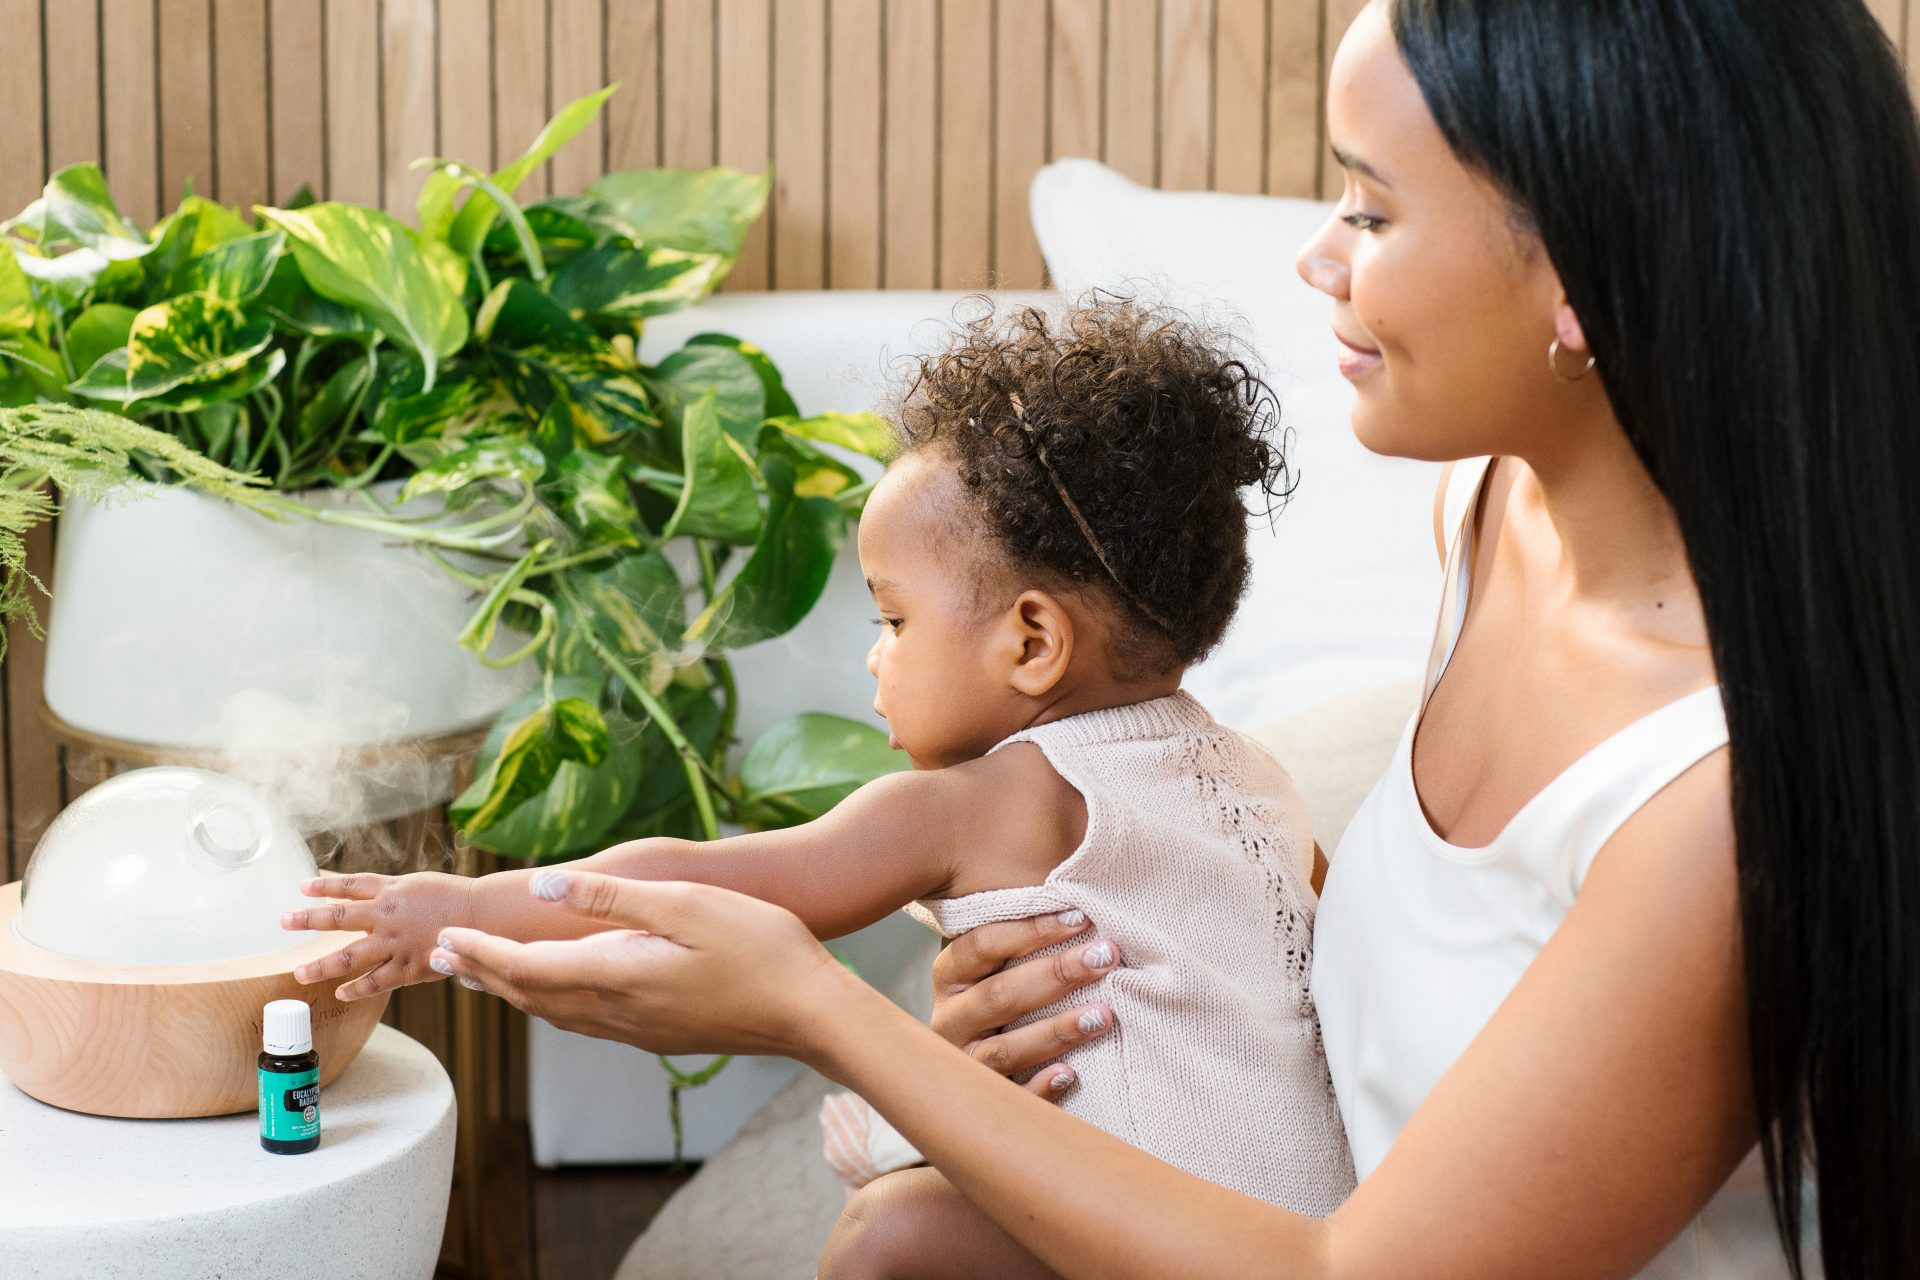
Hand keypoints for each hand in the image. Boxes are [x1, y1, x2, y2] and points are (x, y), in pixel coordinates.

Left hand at [280, 871, 476, 1001]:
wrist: (484, 916)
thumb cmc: (455, 897)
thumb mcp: (418, 883)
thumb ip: (390, 889)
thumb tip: (365, 892)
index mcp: (391, 891)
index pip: (349, 885)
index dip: (324, 886)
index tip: (301, 887)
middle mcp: (387, 916)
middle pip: (338, 918)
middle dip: (308, 919)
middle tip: (284, 922)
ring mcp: (395, 944)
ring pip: (349, 957)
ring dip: (321, 966)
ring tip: (299, 972)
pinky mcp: (408, 967)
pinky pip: (376, 982)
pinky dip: (357, 989)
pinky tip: (341, 993)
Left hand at [427, 870, 853, 1059]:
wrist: (810, 1011)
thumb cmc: (759, 947)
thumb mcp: (685, 904)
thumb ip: (610, 899)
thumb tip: (541, 888)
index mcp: (616, 976)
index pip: (526, 969)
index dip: (481, 954)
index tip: (445, 941)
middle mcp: (618, 1012)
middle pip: (531, 996)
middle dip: (484, 976)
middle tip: (443, 960)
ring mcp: (640, 1029)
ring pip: (557, 1013)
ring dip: (514, 992)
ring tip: (486, 975)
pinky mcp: (660, 1034)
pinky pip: (586, 1020)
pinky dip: (552, 1002)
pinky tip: (560, 993)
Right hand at [931, 912, 1118, 1100]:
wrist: (970, 1063)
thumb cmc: (1003, 992)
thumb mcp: (1002, 961)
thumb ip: (1027, 932)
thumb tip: (1080, 896)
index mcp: (950, 975)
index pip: (982, 945)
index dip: (1031, 930)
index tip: (1081, 917)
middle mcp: (949, 1018)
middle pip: (999, 996)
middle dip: (1056, 974)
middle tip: (1104, 956)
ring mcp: (962, 1064)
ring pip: (1003, 1051)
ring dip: (1055, 1031)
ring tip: (1103, 1016)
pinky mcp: (979, 1102)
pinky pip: (1009, 1099)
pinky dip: (1038, 1087)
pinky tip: (1070, 1074)